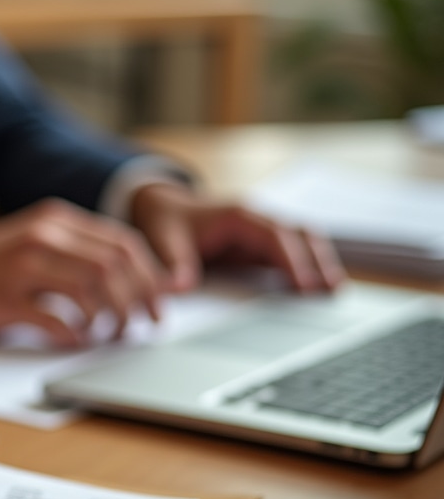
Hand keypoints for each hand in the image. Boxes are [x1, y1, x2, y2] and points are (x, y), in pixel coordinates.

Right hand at [0, 199, 165, 344]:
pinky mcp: (5, 299)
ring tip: (108, 336)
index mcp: (55, 220)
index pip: (123, 242)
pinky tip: (73, 341)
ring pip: (94, 289)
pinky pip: (56, 320)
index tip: (159, 304)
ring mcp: (24, 266)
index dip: (150, 277)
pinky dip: (74, 335)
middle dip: (139, 300)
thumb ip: (71, 254)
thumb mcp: (30, 246)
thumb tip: (125, 284)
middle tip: (142, 326)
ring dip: (110, 319)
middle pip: (116, 265)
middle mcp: (44, 235)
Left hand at [130, 182, 346, 292]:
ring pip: (301, 242)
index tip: (304, 284)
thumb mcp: (162, 240)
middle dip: (317, 262)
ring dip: (319, 262)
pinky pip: (291, 253)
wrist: (162, 207)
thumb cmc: (166, 221)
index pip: (274, 237)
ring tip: (336, 290)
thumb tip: (179, 288)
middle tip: (332, 290)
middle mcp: (257, 220)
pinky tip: (319, 288)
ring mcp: (262, 231)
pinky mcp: (260, 245)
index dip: (291, 260)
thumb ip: (173, 264)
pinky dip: (308, 266)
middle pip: (298, 236)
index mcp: (238, 216)